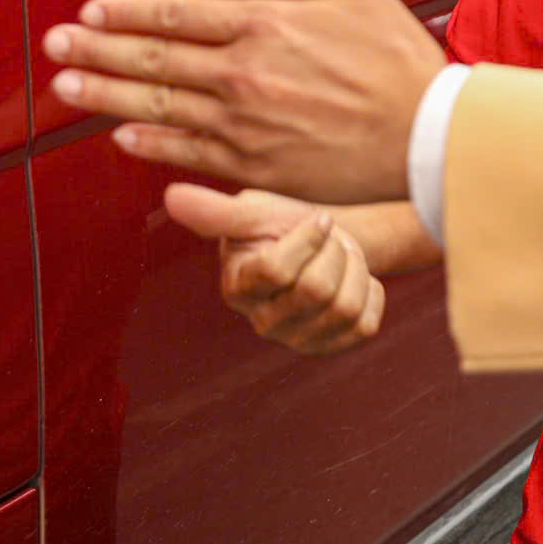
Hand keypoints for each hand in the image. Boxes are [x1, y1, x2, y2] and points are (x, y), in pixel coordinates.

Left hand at [43, 0, 445, 204]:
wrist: (427, 138)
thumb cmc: (400, 64)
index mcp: (267, 24)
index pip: (178, 13)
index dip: (128, 11)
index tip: (92, 9)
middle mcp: (244, 71)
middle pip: (154, 56)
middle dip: (97, 47)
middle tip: (54, 44)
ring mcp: (243, 122)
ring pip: (158, 103)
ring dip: (105, 93)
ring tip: (65, 87)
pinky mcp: (252, 165)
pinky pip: (186, 151)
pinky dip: (148, 142)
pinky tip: (118, 134)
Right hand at [165, 184, 385, 355]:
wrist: (324, 240)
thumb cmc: (280, 224)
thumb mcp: (252, 212)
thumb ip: (214, 211)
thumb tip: (171, 196)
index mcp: (239, 288)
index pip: (277, 270)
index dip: (307, 238)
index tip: (316, 219)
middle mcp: (264, 323)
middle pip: (316, 291)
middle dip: (335, 252)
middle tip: (330, 240)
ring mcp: (299, 340)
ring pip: (345, 308)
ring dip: (355, 270)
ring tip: (340, 257)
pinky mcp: (333, 347)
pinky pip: (367, 324)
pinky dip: (371, 292)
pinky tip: (353, 280)